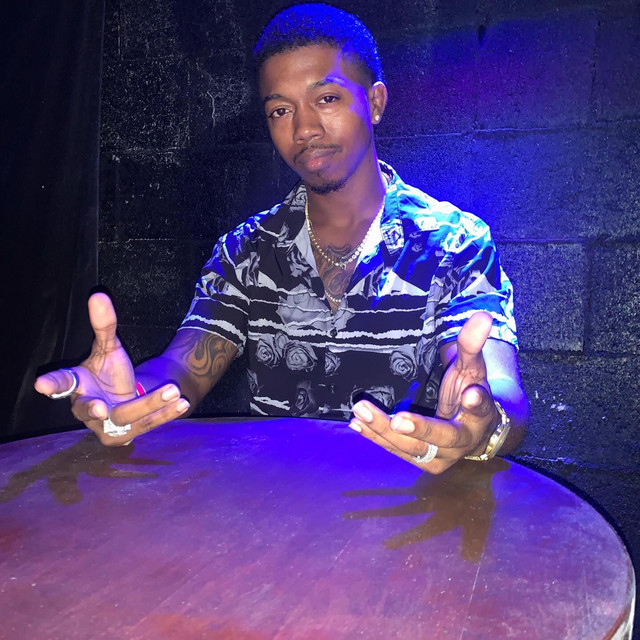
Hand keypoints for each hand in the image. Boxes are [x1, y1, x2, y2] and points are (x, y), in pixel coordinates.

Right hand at [34, 293, 189, 444]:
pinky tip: (181, 403)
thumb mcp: (109, 347)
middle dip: (96, 408)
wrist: (125, 397)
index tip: (41, 385)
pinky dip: (164, 414)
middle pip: (90, 408)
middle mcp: (85, 409)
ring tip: (173, 391)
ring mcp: (104, 426)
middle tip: (103, 407)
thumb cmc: (109, 371)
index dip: (52, 384)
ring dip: (150, 404)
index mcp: (76, 385)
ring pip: (125, 417)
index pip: (61, 383)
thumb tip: (98, 295)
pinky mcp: (124, 436)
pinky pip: (145, 426)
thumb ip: (104, 325)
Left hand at [349, 312, 497, 473]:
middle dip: (419, 429)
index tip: (470, 394)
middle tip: (397, 420)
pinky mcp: (418, 459)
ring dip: (384, 431)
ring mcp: (439, 456)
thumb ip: (472, 345)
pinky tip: (357, 424)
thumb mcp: (473, 368)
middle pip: (441, 438)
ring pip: (412, 448)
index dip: (476, 403)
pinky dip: (376, 437)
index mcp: (480, 418)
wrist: (474, 429)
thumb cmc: (471, 391)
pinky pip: (395, 450)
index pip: (480, 409)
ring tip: (362, 412)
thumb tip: (482, 316)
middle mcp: (461, 443)